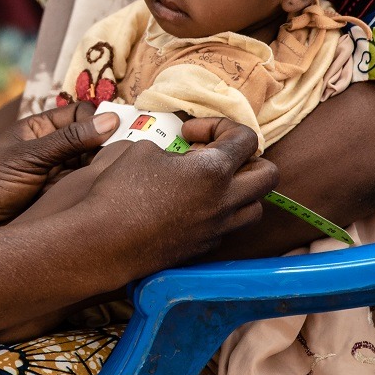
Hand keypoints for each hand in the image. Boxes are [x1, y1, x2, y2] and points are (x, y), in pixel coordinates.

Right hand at [73, 117, 276, 275]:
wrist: (105, 242)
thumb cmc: (120, 190)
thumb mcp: (143, 149)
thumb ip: (174, 149)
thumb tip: (180, 157)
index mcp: (214, 171)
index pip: (247, 138)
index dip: (221, 126)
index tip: (190, 133)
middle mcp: (225, 201)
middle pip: (269, 176)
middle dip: (250, 159)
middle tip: (217, 156)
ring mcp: (217, 229)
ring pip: (255, 208)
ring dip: (242, 190)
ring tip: (212, 184)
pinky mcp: (204, 248)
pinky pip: (228, 227)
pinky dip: (219, 213)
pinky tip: (191, 207)